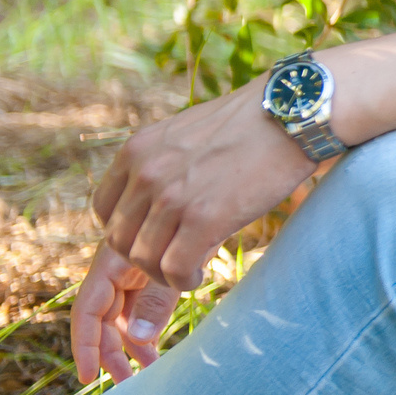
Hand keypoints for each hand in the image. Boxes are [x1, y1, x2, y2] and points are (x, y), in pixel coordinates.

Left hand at [71, 79, 313, 381]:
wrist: (292, 113)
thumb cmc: (250, 123)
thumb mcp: (188, 134)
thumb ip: (163, 164)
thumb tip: (160, 202)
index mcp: (137, 150)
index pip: (103, 210)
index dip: (125, 232)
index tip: (152, 238)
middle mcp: (146, 174)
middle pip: (119, 240)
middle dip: (143, 257)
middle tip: (171, 260)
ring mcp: (172, 197)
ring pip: (143, 259)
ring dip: (163, 273)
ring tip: (187, 271)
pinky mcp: (204, 218)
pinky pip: (175, 268)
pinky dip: (183, 280)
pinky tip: (198, 275)